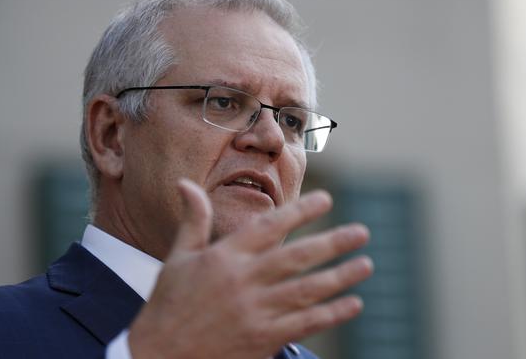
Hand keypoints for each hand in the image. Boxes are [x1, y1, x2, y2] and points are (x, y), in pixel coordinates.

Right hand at [128, 179, 372, 358]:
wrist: (160, 355)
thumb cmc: (169, 302)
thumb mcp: (178, 257)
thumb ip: (193, 220)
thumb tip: (185, 183)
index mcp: (223, 257)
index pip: (269, 226)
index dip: (301, 211)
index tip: (327, 199)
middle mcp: (242, 282)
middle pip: (297, 257)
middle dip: (333, 243)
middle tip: (361, 232)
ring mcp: (254, 312)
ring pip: (306, 290)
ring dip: (340, 277)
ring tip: (365, 264)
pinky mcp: (262, 340)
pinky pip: (304, 324)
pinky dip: (331, 314)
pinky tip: (353, 304)